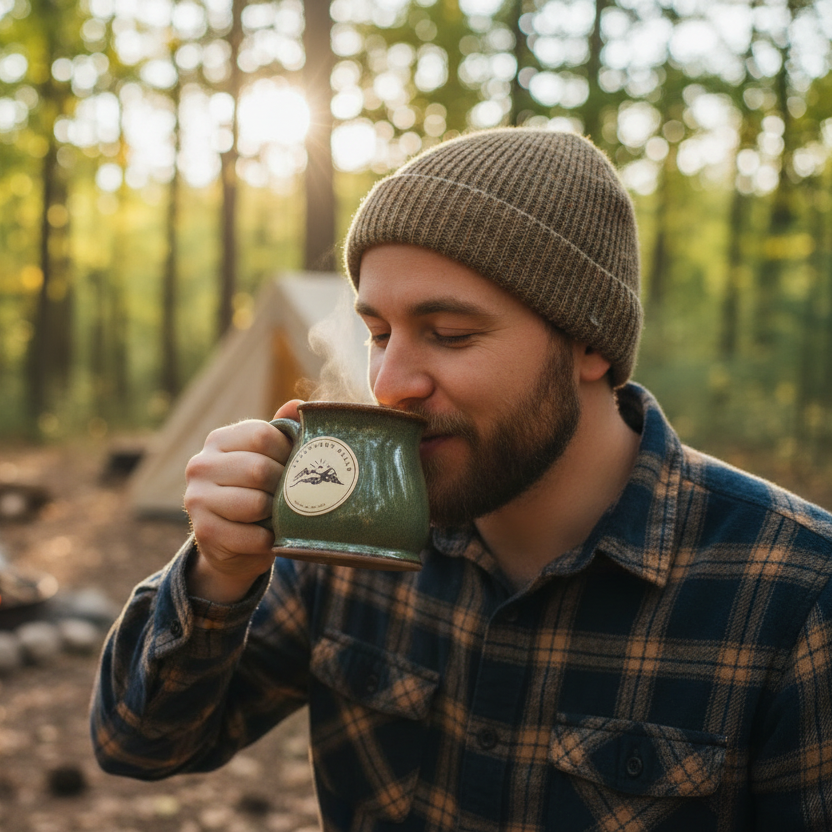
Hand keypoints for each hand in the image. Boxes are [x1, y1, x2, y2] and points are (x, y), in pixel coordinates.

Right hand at [183, 400, 302, 602]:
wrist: (231, 543)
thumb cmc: (258, 491)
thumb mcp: (269, 458)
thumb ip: (283, 431)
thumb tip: (298, 405)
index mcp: (218, 440)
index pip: (263, 435)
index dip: (288, 453)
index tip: (294, 467)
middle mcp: (201, 465)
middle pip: (259, 469)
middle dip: (284, 486)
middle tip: (291, 497)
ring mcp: (197, 498)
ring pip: (256, 503)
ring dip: (276, 514)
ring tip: (278, 516)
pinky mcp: (204, 532)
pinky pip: (253, 536)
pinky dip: (268, 539)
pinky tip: (268, 536)